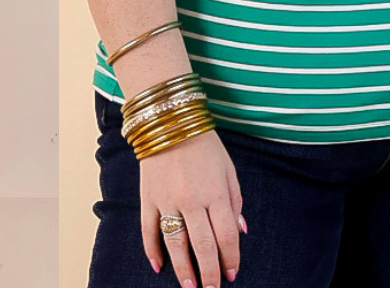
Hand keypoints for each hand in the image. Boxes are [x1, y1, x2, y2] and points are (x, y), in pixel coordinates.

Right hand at [141, 129, 246, 286]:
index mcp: (215, 193)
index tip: (232, 274)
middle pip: (203, 246)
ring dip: (184, 269)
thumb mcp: (228, 168)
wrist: (168, 119)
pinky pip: (149, 229)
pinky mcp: (148, 197)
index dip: (231, 259)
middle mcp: (192, 200)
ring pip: (176, 243)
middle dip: (210, 273)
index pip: (226, 236)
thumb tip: (241, 231)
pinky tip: (158, 266)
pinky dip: (152, 249)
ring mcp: (167, 200)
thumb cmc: (203, 143)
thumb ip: (235, 200)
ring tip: (190, 286)